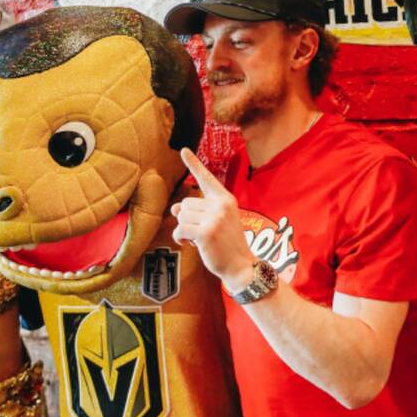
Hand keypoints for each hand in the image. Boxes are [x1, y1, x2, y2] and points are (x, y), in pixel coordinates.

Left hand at [171, 149, 255, 291]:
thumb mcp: (219, 221)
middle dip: (188, 219)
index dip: (193, 164)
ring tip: (199, 239)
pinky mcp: (206, 232)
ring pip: (181, 216)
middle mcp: (221, 205)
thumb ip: (199, 211)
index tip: (183, 150)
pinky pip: (180, 229)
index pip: (206, 178)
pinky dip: (180, 238)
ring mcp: (214, 218)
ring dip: (184, 230)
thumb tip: (175, 208)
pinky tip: (190, 244)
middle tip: (202, 232)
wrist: (241, 266)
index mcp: (226, 199)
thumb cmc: (228, 245)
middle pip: (186, 203)